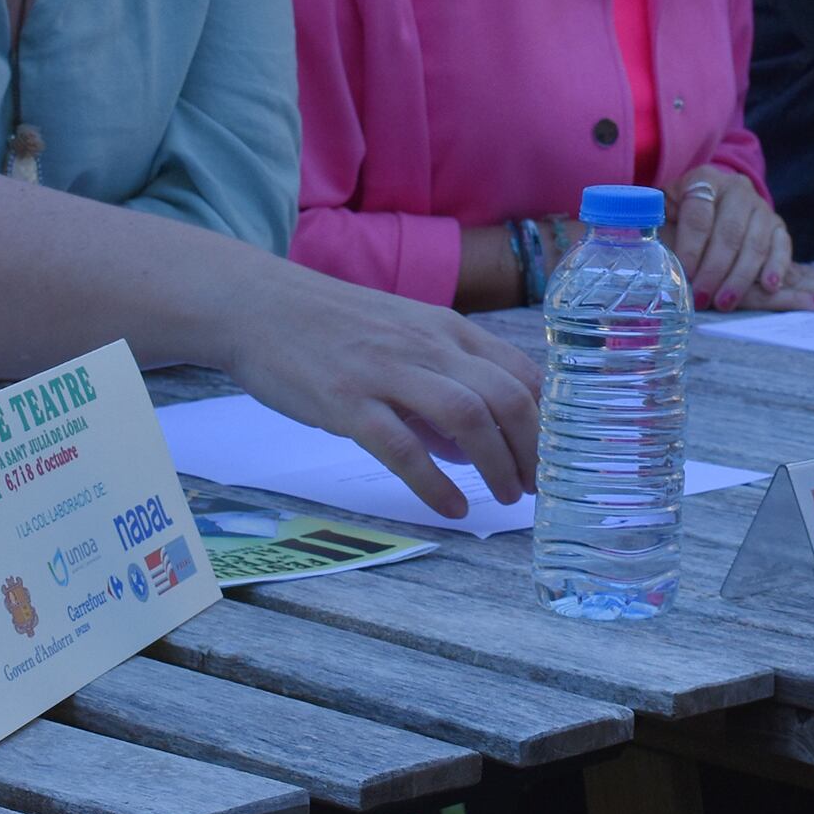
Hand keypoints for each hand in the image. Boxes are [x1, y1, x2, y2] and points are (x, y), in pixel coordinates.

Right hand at [226, 268, 541, 519]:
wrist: (259, 305)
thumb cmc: (332, 326)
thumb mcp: (402, 336)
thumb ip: (441, 384)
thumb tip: (472, 447)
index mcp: (446, 330)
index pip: (521, 372)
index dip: (547, 420)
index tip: (554, 457)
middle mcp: (427, 346)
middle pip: (507, 398)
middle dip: (532, 450)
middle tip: (535, 488)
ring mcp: (387, 372)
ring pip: (468, 418)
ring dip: (497, 465)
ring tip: (505, 498)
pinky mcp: (348, 403)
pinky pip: (403, 449)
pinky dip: (435, 484)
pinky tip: (451, 508)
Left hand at [669, 167, 784, 307]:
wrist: (713, 206)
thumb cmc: (681, 219)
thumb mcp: (665, 219)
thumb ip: (661, 238)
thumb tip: (655, 270)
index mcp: (703, 180)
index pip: (699, 216)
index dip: (691, 249)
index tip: (685, 276)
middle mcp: (736, 188)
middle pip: (729, 232)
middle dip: (715, 270)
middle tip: (702, 298)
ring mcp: (760, 206)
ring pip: (755, 243)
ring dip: (740, 277)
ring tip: (725, 303)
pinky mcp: (778, 225)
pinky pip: (782, 246)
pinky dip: (776, 268)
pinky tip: (768, 287)